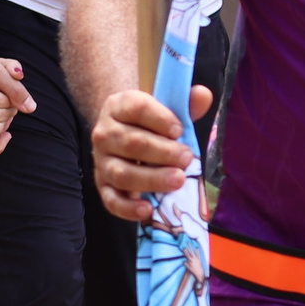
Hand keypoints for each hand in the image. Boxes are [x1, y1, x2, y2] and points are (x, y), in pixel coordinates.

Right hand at [91, 83, 214, 221]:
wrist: (122, 134)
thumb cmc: (150, 123)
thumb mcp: (165, 110)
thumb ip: (185, 105)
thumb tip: (203, 95)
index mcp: (119, 107)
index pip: (137, 108)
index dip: (159, 119)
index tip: (179, 130)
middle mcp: (104, 133)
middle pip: (132, 143)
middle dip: (162, 152)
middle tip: (187, 158)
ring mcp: (101, 162)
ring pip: (122, 173)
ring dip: (151, 178)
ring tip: (178, 180)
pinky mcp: (103, 186)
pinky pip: (110, 200)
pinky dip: (127, 208)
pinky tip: (147, 210)